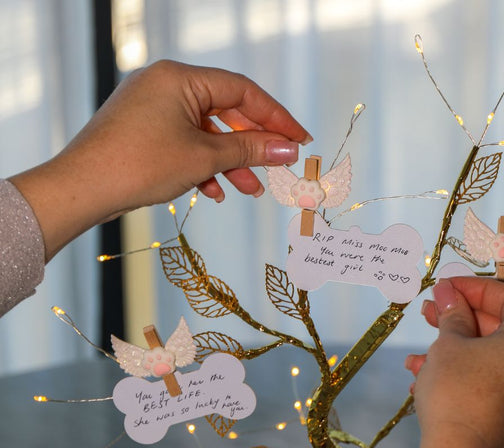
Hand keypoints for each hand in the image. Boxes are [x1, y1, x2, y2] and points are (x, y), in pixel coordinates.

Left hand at [10, 60, 310, 259]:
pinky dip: (203, 166)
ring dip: (231, 162)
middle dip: (253, 145)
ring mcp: (153, 108)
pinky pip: (185, 143)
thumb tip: (287, 149)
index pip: (242, 91)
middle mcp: (166, 85)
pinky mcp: (144, 130)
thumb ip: (250, 150)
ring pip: (206, 132)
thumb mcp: (204, 157)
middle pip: (226, 111)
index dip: (276, 117)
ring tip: (250, 190)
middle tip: (280, 166)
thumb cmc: (139, 165)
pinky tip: (214, 192)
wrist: (83, 188)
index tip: (299, 139)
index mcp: (180, 78)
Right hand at [404, 277, 503, 447]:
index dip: (477, 288)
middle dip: (461, 320)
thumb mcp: (449, 346)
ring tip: (417, 358)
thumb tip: (450, 294)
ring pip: (491, 364)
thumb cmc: (457, 391)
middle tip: (429, 313)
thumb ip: (453, 316)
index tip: (447, 288)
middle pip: (502, 332)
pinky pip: (491, 391)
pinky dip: (464, 382)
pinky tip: (427, 386)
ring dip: (455, 354)